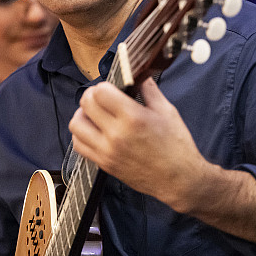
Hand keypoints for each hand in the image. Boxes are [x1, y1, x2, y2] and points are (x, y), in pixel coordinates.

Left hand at [68, 77, 205, 211]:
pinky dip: (82, 135)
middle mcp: (116, 134)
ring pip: (76, 125)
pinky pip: (79, 146)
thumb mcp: (167, 111)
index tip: (111, 88)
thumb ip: (149, 89)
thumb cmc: (177, 146)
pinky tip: (94, 131)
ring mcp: (107, 151)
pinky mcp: (104, 164)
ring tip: (95, 114)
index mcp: (133, 118)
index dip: (104, 86)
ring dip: (83, 115)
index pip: (100, 92)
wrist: (179, 181)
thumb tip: (138, 73)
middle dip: (92, 96)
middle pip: (86, 104)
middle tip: (102, 98)